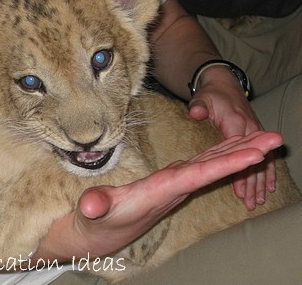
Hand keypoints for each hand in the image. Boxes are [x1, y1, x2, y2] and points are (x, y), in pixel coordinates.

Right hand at [38, 131, 282, 259]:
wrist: (103, 231)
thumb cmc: (99, 220)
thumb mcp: (94, 213)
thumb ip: (96, 207)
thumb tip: (91, 207)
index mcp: (161, 190)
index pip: (199, 175)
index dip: (227, 165)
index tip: (254, 156)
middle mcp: (176, 187)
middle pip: (216, 167)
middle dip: (247, 153)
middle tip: (276, 139)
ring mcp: (177, 183)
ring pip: (213, 164)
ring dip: (239, 150)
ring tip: (262, 137)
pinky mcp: (173, 180)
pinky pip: (203, 164)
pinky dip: (221, 154)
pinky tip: (232, 147)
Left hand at [188, 66, 275, 209]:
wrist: (223, 83)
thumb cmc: (211, 94)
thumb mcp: (202, 98)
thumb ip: (198, 107)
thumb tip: (196, 113)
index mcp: (236, 123)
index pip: (239, 153)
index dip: (240, 171)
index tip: (239, 190)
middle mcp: (249, 129)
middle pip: (253, 159)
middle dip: (252, 182)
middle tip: (250, 203)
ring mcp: (253, 132)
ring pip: (262, 159)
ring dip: (261, 181)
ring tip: (258, 201)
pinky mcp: (254, 135)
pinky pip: (264, 155)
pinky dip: (267, 172)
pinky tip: (269, 187)